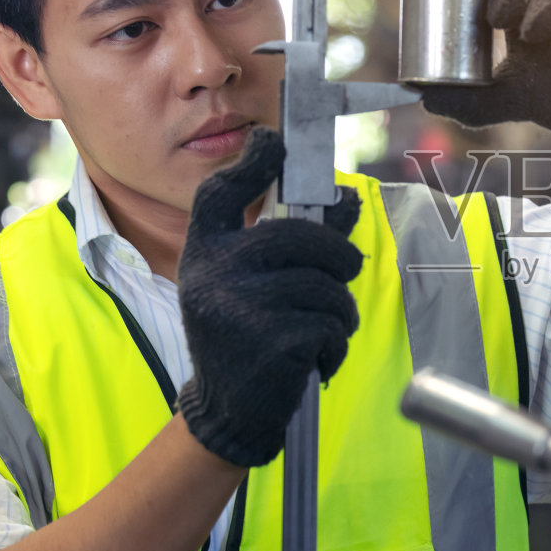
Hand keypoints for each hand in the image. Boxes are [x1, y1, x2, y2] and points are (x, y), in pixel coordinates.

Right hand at [176, 128, 361, 466]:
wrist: (227, 409)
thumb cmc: (246, 336)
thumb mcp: (255, 284)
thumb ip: (299, 242)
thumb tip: (346, 199)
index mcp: (204, 253)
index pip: (220, 194)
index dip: (250, 163)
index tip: (274, 141)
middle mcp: (213, 273)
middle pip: (299, 237)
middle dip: (339, 257)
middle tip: (345, 273)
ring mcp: (238, 307)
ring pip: (325, 285)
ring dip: (339, 312)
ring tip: (322, 331)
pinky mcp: (268, 341)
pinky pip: (329, 324)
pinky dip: (335, 344)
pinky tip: (315, 358)